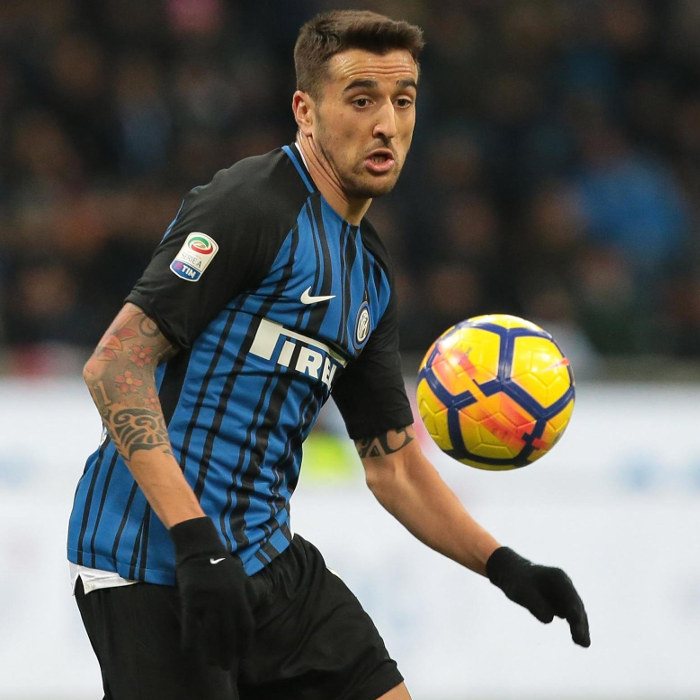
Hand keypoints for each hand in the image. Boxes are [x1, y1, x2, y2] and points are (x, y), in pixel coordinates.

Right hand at [169, 517, 254, 668]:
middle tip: (227, 667)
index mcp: (240, 594)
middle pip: (229, 634)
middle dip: (229, 653)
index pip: (246, 625)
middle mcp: (226, 599)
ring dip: (212, 652)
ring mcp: (208, 600)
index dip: (245, 643)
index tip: (243, 656)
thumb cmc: (220, 561)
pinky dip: (191, 640)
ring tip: (212, 664)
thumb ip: (247, 592)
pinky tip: (190, 651)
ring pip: (211, 633)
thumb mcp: (240, 575)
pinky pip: (191, 625)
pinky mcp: (191, 598)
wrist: (200, 546)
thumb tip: (253, 610)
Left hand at [486, 546, 589, 646]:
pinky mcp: (562, 603)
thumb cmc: (517, 581)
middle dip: (580, 622)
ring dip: (581, 627)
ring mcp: (565, 594)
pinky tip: (579, 640)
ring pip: (576, 613)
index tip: (575, 619)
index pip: (569, 595)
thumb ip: (535, 604)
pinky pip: (571, 617)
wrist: (513, 574)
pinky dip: (576, 627)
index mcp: (557, 577)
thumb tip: (549, 619)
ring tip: (584, 644)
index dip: (573, 608)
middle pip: (576, 605)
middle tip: (584, 642)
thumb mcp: (521, 592)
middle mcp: (565, 585)